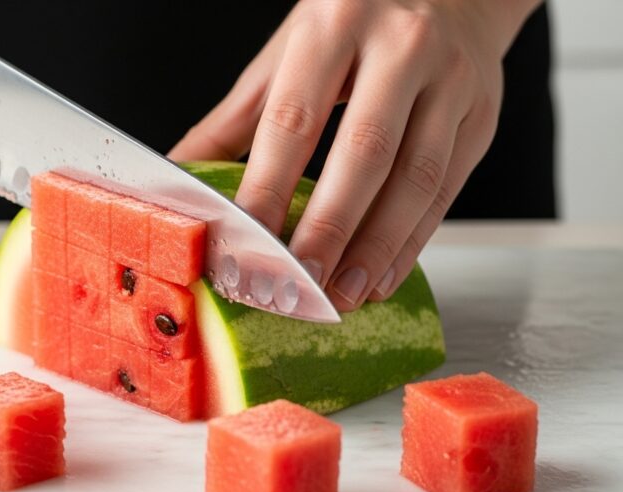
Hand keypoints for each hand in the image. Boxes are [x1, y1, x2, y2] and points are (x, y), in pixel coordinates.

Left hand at [170, 0, 541, 310]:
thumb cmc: (356, 21)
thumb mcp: (288, 52)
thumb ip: (234, 119)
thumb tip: (179, 177)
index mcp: (336, 23)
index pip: (295, 120)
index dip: (268, 189)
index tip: (246, 245)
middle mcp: (401, 46)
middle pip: (363, 152)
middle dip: (327, 229)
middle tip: (296, 284)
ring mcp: (452, 81)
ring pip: (415, 178)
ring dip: (375, 249)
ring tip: (340, 295)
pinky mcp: (482, 116)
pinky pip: (447, 191)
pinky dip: (411, 243)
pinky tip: (381, 277)